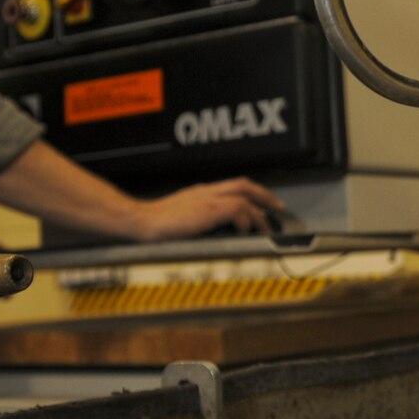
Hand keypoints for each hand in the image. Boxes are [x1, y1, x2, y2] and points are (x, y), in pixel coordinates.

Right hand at [133, 178, 284, 240]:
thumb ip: (198, 220)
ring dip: (259, 213)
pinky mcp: (207, 211)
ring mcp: (207, 199)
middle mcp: (206, 191)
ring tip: (266, 228)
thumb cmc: (154, 224)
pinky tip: (244, 232)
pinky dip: (245, 220)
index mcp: (201, 192)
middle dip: (264, 196)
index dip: (252, 192)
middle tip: (278, 208)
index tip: (264, 203)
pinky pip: (236, 210)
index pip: (233, 185)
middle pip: (244, 185)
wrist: (140, 221)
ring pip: (244, 197)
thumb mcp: (181, 218)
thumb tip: (215, 233)